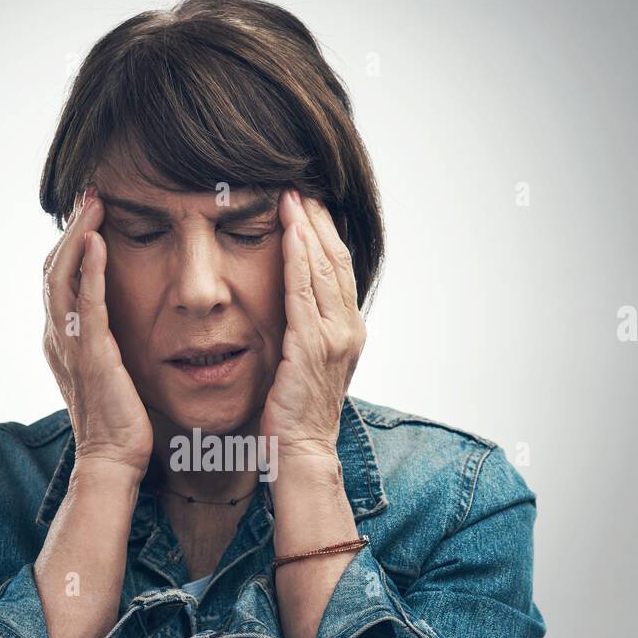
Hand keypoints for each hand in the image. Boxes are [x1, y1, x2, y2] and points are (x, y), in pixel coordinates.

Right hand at [42, 186, 152, 478]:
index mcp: (60, 340)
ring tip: (93, 203)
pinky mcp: (93, 357)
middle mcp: (57, 338)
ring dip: (77, 236)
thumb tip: (117, 316)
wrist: (113, 460)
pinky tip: (99, 241)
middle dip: (70, 227)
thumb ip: (104, 340)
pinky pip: (87, 304)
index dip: (69, 243)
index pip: (57, 279)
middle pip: (52, 269)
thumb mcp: (107, 370)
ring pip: (61, 278)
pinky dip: (90, 270)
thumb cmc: (118, 421)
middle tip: (89, 192)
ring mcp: (71, 346)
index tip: (89, 211)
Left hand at [260, 189, 365, 460]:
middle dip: (317, 221)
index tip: (307, 203)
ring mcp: (334, 338)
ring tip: (291, 196)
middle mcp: (348, 329)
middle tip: (299, 185)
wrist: (301, 452)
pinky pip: (303, 294)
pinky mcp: (311, 348)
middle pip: (336, 261)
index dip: (325, 233)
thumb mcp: (305, 363)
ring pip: (323, 270)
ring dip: (307, 229)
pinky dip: (298, 259)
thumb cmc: (296, 412)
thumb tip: (290, 304)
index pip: (339, 269)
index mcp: (348, 331)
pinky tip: (289, 233)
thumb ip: (304, 330)